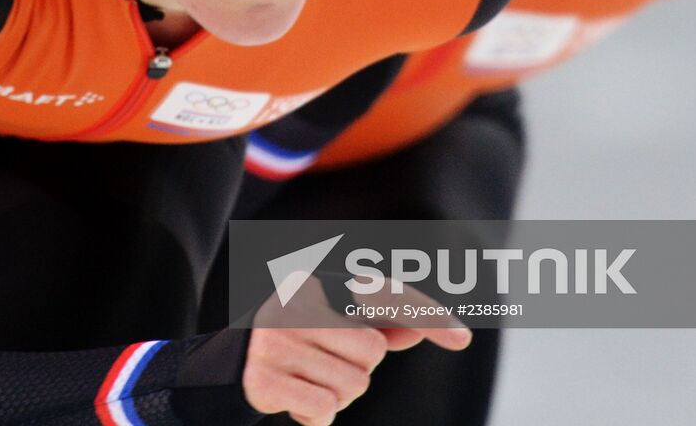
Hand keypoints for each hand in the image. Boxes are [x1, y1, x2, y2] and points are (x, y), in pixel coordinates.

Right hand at [241, 273, 469, 424]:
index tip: (463, 337)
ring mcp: (275, 341)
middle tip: (324, 361)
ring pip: (353, 385)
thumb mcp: (335, 323)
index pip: (383, 295)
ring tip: (309, 378)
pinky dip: (317, 414)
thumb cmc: (299, 339)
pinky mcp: (265, 379)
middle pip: (373, 352)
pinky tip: (294, 398)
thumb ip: (376, 323)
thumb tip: (418, 329)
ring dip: (338, 393)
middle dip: (358, 367)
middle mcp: (294, 304)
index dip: (427, 316)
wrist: (232, 364)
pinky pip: (325, 409)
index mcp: (317, 283)